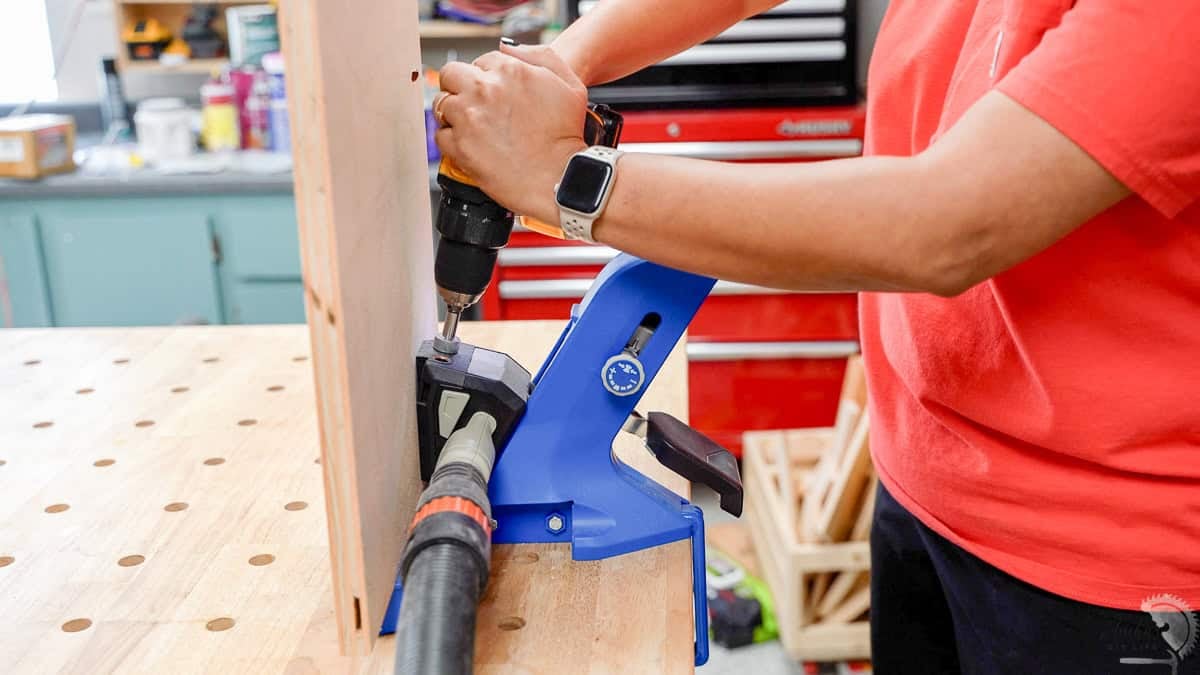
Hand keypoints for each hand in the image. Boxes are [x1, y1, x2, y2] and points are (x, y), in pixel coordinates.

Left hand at [436, 43, 588, 221]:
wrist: (559, 178)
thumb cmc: (566, 136)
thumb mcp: (569, 85)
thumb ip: (540, 56)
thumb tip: (507, 48)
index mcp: (509, 71)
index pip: (481, 61)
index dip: (486, 77)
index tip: (493, 92)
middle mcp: (484, 90)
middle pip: (451, 74)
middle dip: (459, 86)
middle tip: (472, 104)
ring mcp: (468, 118)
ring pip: (441, 104)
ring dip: (453, 113)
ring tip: (472, 127)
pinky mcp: (459, 146)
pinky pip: (440, 135)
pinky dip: (451, 140)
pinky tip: (469, 145)